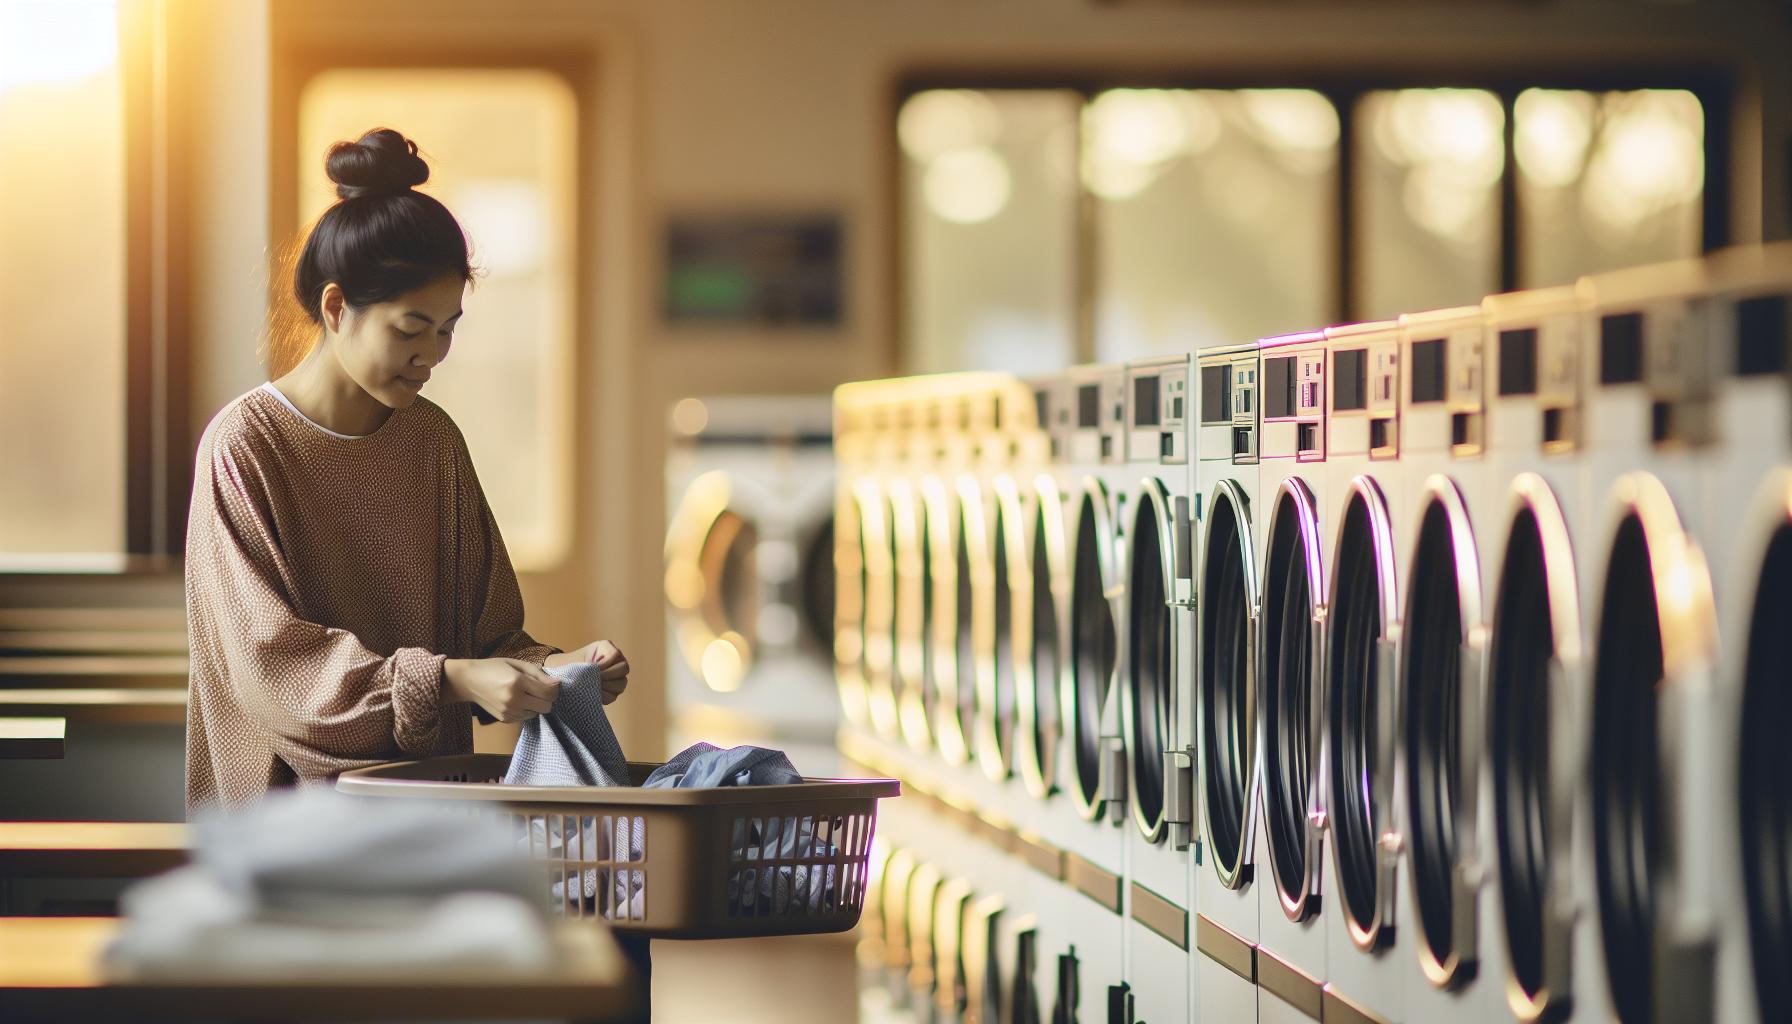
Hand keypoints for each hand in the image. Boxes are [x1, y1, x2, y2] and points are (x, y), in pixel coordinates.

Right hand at [443, 657, 559, 722]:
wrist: (469, 681)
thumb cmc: (494, 668)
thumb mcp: (517, 664)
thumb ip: (538, 674)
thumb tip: (557, 683)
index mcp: (518, 682)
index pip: (549, 693)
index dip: (555, 689)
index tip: (552, 683)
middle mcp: (514, 699)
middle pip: (546, 707)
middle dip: (548, 698)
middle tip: (541, 689)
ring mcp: (509, 711)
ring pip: (537, 713)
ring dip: (536, 705)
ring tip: (525, 693)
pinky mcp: (505, 719)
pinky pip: (525, 717)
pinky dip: (526, 710)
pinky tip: (517, 700)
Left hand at [547, 640, 629, 704]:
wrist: (563, 674)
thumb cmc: (570, 664)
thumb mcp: (580, 660)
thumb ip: (590, 666)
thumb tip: (597, 678)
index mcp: (606, 648)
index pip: (616, 654)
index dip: (606, 663)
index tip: (593, 667)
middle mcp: (616, 661)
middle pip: (624, 668)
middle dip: (608, 675)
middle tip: (596, 679)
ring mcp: (616, 676)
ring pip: (621, 683)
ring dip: (607, 686)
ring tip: (594, 686)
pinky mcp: (612, 690)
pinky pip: (614, 695)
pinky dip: (604, 696)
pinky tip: (594, 693)